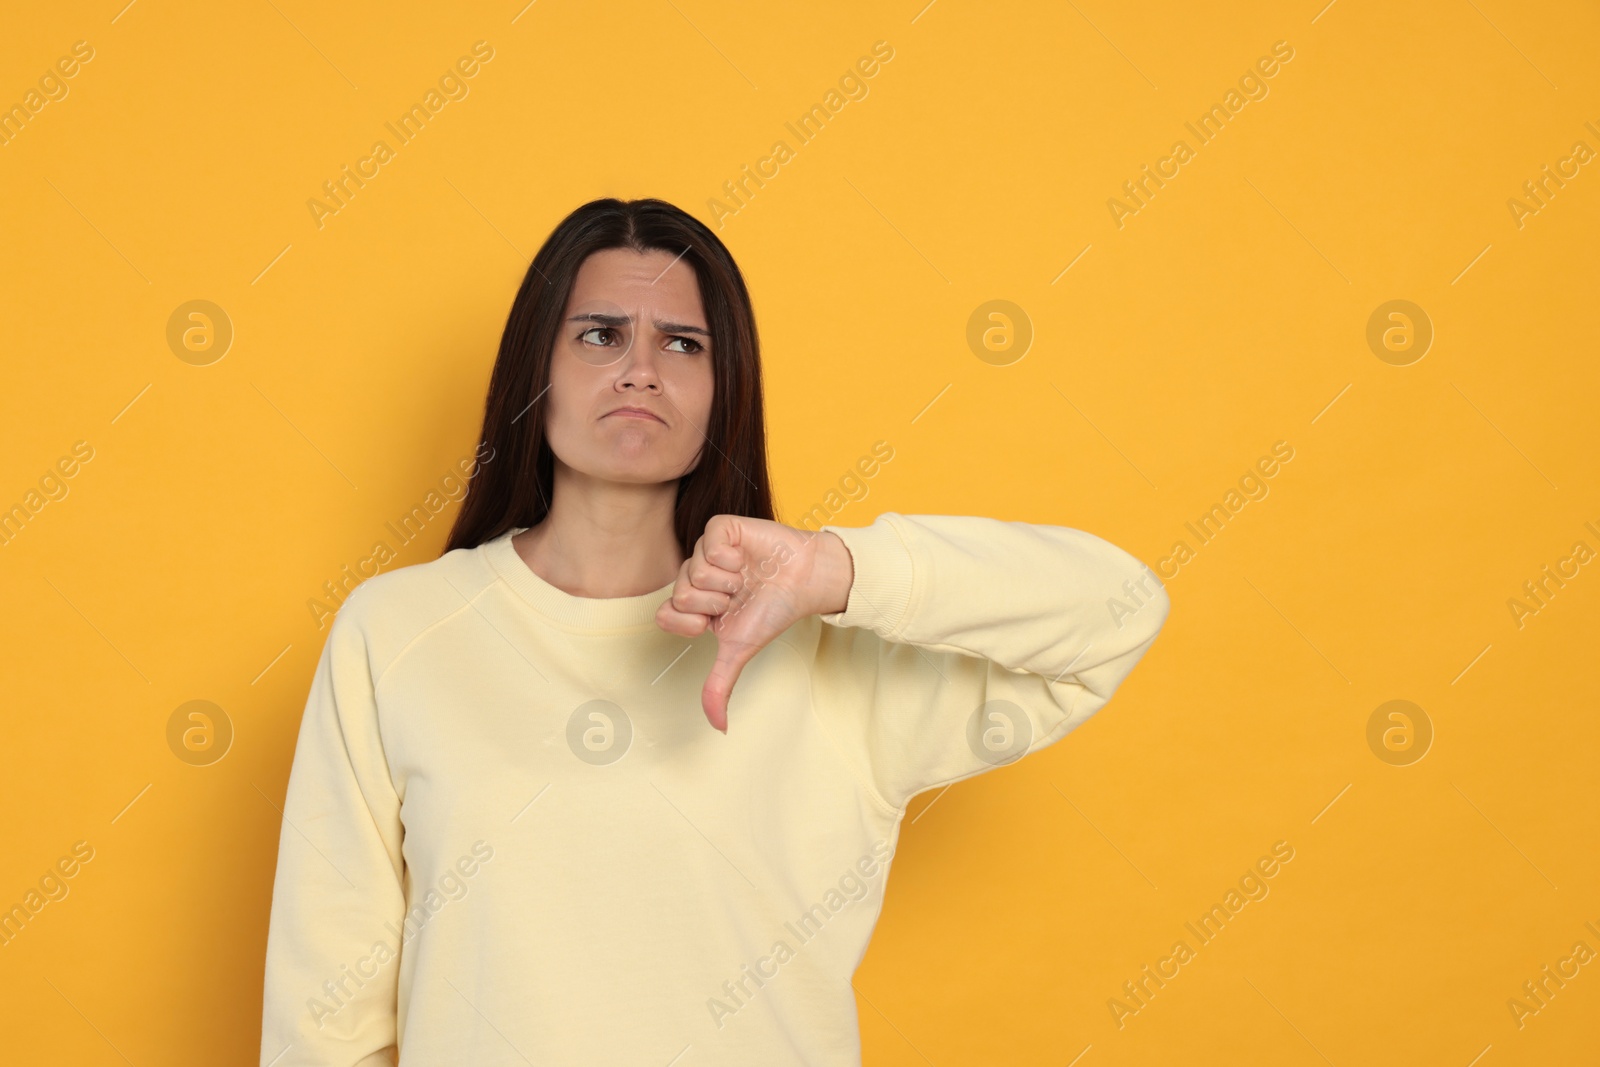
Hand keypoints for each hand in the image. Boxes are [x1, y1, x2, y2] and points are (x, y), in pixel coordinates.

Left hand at [655, 515, 853, 731]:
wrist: (806, 582)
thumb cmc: (773, 611)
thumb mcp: (740, 651)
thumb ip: (720, 685)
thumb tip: (719, 727)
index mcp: (694, 601)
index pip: (665, 614)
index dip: (692, 622)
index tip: (718, 621)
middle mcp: (696, 574)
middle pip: (680, 594)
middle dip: (716, 603)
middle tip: (738, 597)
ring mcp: (707, 550)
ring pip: (694, 570)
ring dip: (728, 582)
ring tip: (745, 579)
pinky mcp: (722, 529)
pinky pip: (709, 543)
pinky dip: (731, 558)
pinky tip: (745, 559)